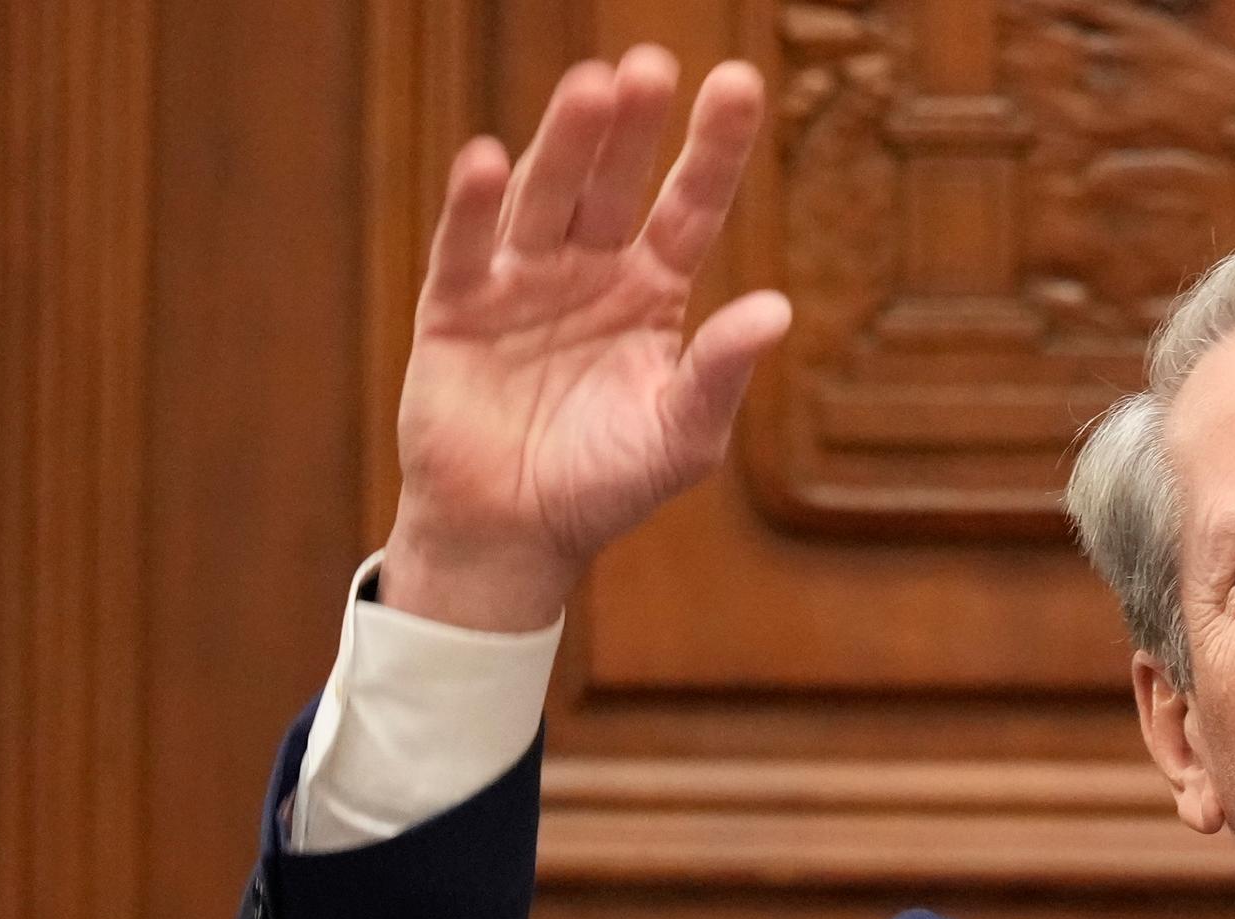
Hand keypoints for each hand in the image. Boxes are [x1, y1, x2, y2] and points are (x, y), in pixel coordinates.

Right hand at [380, 48, 792, 631]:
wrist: (516, 536)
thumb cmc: (608, 483)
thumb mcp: (682, 436)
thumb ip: (721, 372)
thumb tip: (779, 309)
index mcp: (652, 291)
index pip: (690, 205)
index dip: (712, 148)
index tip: (738, 83)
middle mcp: (588, 269)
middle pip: (612, 183)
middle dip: (632, 127)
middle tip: (653, 66)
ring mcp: (520, 281)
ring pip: (545, 198)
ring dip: (565, 143)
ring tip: (593, 87)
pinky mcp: (456, 308)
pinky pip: (467, 248)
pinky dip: (476, 207)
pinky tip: (492, 162)